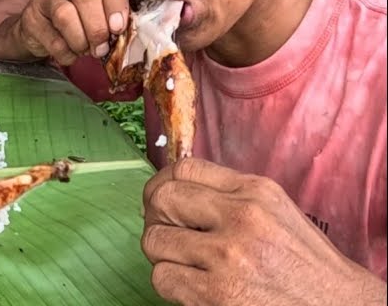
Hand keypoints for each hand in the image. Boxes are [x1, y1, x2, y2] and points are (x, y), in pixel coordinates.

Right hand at [0, 0, 129, 65]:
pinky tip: (71, 54)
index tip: (120, 27)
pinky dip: (67, 53)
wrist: (42, 30)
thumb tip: (134, 31)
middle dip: (98, 26)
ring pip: (65, 15)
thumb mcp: (100, 9)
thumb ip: (116, 12)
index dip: (116, 0)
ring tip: (87, 51)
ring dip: (81, 40)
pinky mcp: (30, 17)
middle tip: (103, 47)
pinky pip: (52, 37)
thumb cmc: (79, 18)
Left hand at [141, 158, 384, 304]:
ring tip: (184, 264)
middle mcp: (242, 216)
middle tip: (167, 234)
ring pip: (154, 240)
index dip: (164, 184)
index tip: (163, 201)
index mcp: (256, 191)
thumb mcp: (277, 212)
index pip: (185, 168)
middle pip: (161, 198)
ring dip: (163, 255)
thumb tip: (177, 190)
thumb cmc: (306, 265)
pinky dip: (170, 283)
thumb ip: (231, 196)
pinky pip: (163, 277)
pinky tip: (192, 286)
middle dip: (156, 218)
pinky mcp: (218, 293)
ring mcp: (228, 255)